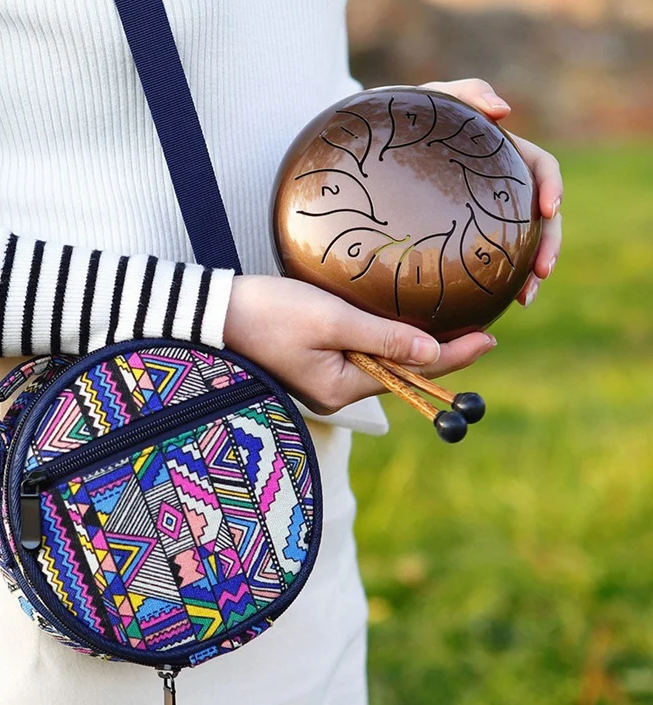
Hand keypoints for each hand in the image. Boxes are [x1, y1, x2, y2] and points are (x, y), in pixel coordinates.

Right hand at [223, 276, 495, 413]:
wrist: (214, 312)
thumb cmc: (268, 313)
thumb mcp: (329, 320)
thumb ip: (381, 336)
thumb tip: (431, 351)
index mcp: (342, 388)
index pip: (410, 373)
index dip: (453, 357)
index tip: (490, 339)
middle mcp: (336, 392)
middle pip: (399, 372)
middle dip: (439, 354)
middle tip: (480, 332)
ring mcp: (324, 380)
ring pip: (381, 364)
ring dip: (412, 347)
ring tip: (450, 328)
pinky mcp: (313, 363)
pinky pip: (360, 356)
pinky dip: (385, 342)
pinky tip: (400, 327)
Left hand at [420, 78, 563, 306]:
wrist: (361, 150)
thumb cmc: (398, 118)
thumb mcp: (427, 100)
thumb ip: (464, 94)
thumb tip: (504, 110)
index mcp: (500, 155)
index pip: (539, 169)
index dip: (552, 187)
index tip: (548, 210)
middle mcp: (497, 189)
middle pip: (539, 218)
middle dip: (547, 244)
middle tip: (541, 272)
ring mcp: (480, 216)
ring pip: (519, 247)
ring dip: (528, 273)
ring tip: (524, 299)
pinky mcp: (459, 239)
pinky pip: (483, 264)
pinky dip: (492, 285)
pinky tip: (486, 308)